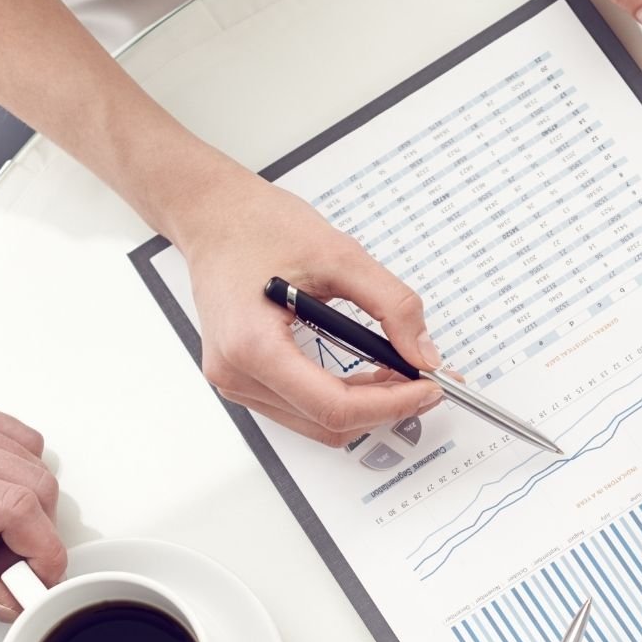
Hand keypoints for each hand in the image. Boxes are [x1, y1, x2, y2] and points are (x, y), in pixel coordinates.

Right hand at [174, 167, 443, 446]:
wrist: (214, 216)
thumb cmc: (257, 227)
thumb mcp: (340, 255)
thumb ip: (391, 305)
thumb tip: (423, 353)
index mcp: (252, 345)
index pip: (334, 406)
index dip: (391, 405)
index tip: (428, 388)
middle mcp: (237, 374)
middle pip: (328, 424)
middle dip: (385, 409)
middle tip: (425, 381)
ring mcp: (235, 382)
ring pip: (317, 425)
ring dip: (366, 408)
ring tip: (399, 374)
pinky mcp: (243, 379)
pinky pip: (302, 410)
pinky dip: (342, 400)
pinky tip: (367, 374)